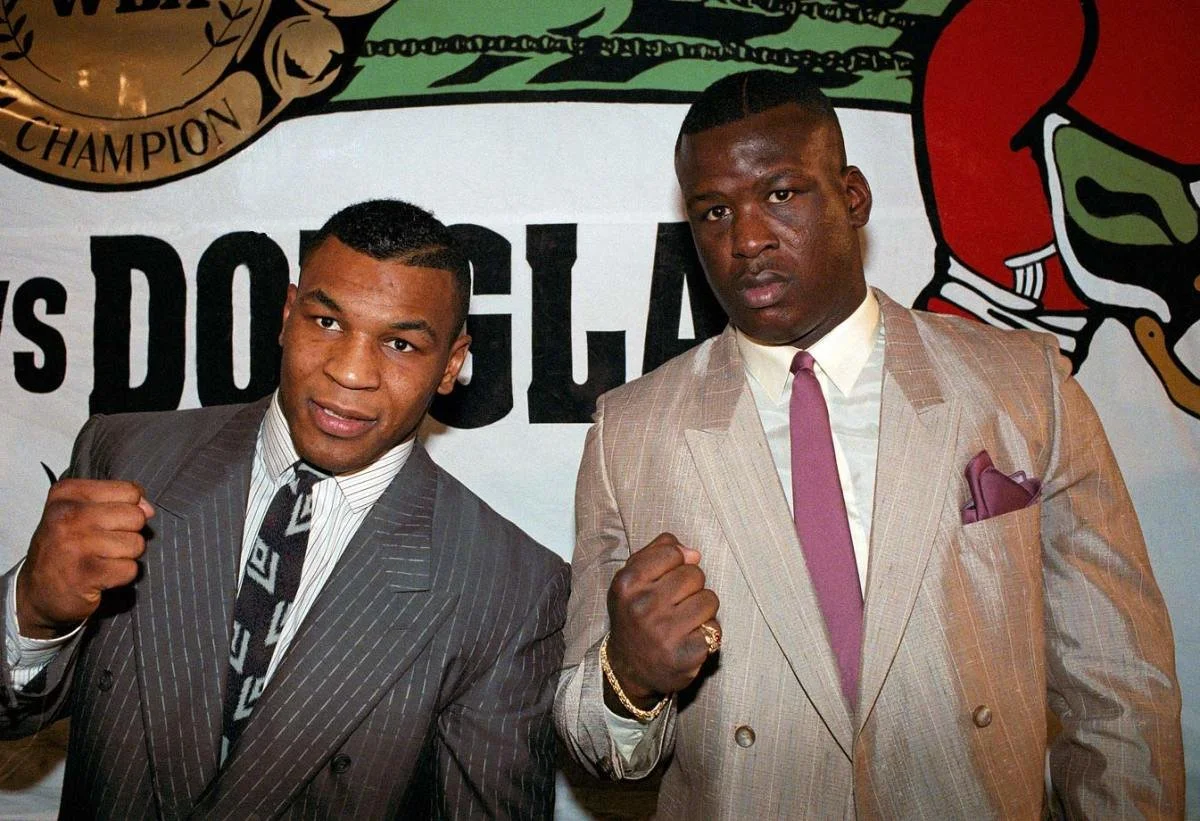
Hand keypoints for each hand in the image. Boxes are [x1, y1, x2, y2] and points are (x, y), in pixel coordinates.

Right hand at [16, 479, 153, 638]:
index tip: (104, 524)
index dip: (127, 510)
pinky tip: (99, 577)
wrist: (38, 594)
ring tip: (100, 561)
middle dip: (128, 534)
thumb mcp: (85, 514)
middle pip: (136, 517)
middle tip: (102, 546)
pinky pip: (131, 569)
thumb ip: (120, 503)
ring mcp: (75, 544)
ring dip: (124, 557)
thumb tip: (149, 509)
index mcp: (67, 494)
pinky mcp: (86, 573)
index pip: (130, 492)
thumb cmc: (67, 550)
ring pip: (136, 543)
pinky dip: (121, 576)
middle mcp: (67, 515)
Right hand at [604, 533, 719, 713]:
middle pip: (694, 574)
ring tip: (684, 620)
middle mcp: (642, 607)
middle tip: (675, 603)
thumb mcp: (632, 578)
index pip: (673, 553)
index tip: (665, 580)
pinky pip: (715, 627)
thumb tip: (693, 553)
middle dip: (691, 586)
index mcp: (627, 584)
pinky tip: (690, 637)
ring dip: (702, 608)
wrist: (629, 668)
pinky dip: (707, 631)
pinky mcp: (686, 654)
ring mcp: (664, 633)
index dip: (676, 564)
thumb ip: (658, 552)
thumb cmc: (635, 614)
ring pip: (709, 599)